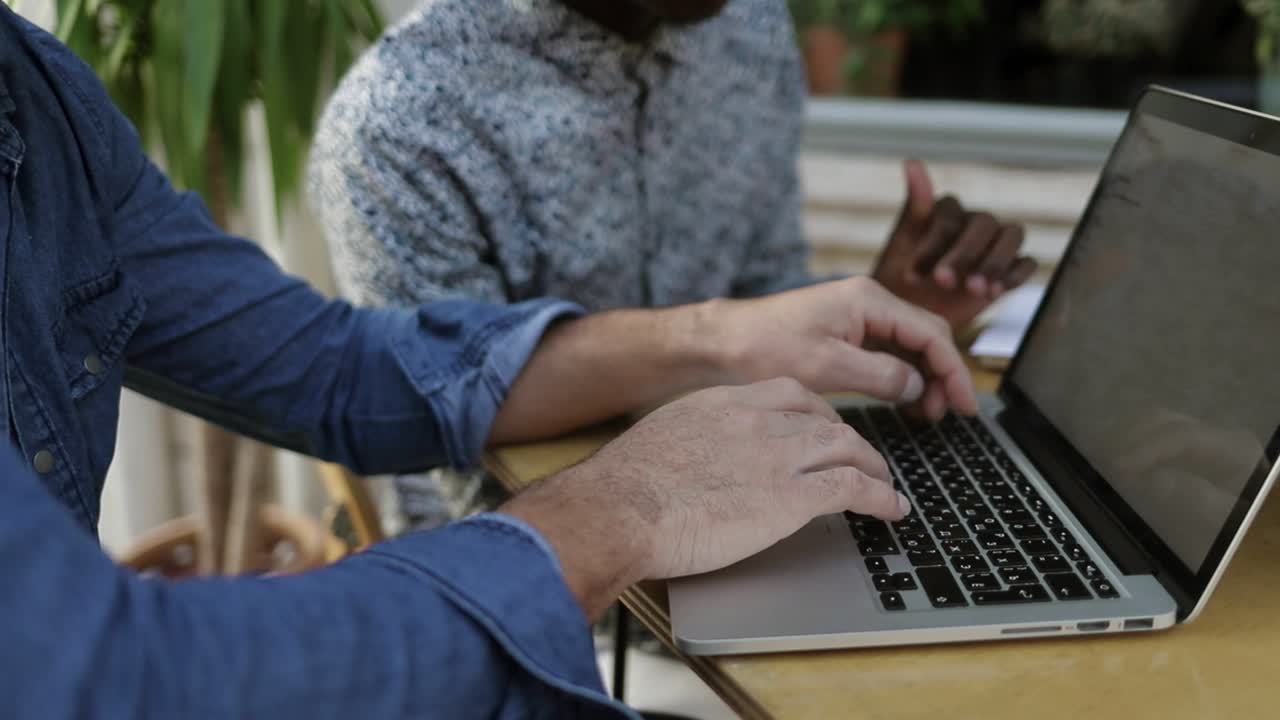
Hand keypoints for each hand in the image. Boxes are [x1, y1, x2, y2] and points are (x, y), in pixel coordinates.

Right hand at [500, 378, 908, 618]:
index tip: (825, 428)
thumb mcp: (662, 441)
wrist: (619, 508)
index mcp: (725, 402)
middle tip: (863, 460)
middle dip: (853, 441)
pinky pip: (853, 488)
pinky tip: (891, 509)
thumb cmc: (625, 487)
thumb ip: (691, 443)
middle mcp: (758, 420)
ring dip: (874, 469)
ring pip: (849, 448)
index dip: (817, 413)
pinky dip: (881, 497)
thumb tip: (691, 465)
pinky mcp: (791, 496)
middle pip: (827, 420)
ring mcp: (778, 455)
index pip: (790, 393)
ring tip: (885, 486)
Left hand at [702, 276, 976, 419]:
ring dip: (925, 378)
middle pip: (927, 336)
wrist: (720, 343)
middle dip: (944, 374)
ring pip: (909, 346)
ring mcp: (855, 318)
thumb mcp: (826, 366)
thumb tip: (918, 387)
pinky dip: (902, 376)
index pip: (932, 334)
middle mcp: (867, 303)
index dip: (954, 371)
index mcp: (868, 300)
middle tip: (950, 415)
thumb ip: (880, 375)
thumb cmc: (762, 348)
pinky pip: (887, 353)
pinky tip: (904, 401)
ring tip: (928, 415)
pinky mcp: (842, 335)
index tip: (965, 405)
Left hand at [872, 159, 1036, 329]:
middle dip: (964, 255)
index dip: (934, 243)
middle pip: (984, 223)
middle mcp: (975, 221)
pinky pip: (1026, 263)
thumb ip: (914, 207)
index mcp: (947, 210)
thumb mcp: (900, 246)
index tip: (913, 272)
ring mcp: (996, 244)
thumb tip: (912, 161)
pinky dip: (1015, 275)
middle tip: (943, 283)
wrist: (913, 318)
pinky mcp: (1011, 269)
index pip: (950, 214)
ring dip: (994, 262)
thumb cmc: (902, 279)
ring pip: (1011, 236)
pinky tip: (996, 293)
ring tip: (975, 290)